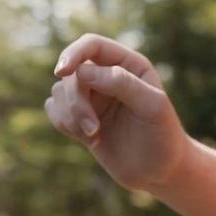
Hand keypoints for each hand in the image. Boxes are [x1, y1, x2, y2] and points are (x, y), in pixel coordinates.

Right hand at [45, 34, 191, 192]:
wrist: (160, 171)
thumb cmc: (163, 136)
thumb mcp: (152, 107)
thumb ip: (121, 83)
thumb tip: (81, 71)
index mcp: (127, 63)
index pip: (91, 45)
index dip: (73, 54)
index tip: (62, 72)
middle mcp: (106, 74)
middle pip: (72, 72)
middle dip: (76, 101)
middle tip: (92, 128)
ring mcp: (91, 95)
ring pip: (59, 90)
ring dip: (71, 115)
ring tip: (94, 136)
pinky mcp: (78, 115)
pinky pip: (53, 108)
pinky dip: (63, 123)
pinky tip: (87, 139)